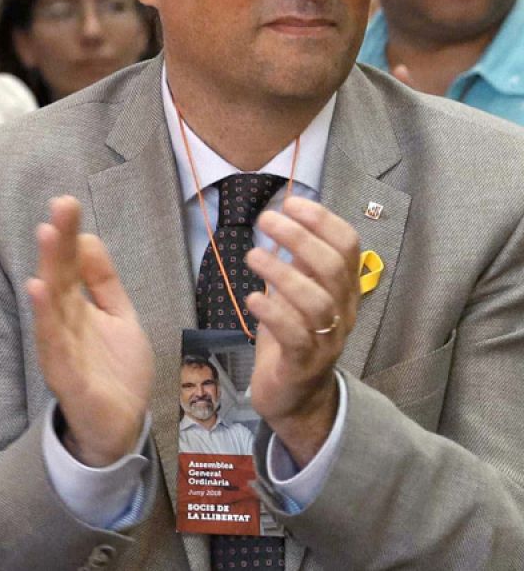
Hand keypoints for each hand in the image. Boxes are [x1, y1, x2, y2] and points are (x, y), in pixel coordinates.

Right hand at [26, 196, 153, 467]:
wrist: (119, 425)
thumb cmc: (114, 370)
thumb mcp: (119, 316)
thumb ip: (103, 281)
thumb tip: (88, 238)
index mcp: (77, 306)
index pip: (70, 263)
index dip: (68, 235)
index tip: (66, 202)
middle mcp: (64, 321)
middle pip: (59, 275)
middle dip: (58, 242)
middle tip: (59, 207)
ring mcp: (61, 346)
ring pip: (52, 303)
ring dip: (48, 269)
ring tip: (47, 235)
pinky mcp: (65, 373)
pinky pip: (53, 342)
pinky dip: (44, 316)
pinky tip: (39, 290)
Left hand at [245, 197, 360, 463]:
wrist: (297, 398)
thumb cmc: (293, 337)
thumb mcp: (297, 294)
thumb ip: (298, 262)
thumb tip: (285, 217)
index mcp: (343, 290)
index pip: (348, 247)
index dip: (322, 221)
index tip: (291, 201)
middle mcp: (342, 312)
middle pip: (332, 268)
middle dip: (299, 238)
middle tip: (265, 219)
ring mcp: (326, 339)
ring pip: (316, 301)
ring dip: (282, 273)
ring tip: (253, 255)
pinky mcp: (302, 364)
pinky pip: (294, 335)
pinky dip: (273, 312)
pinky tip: (251, 298)